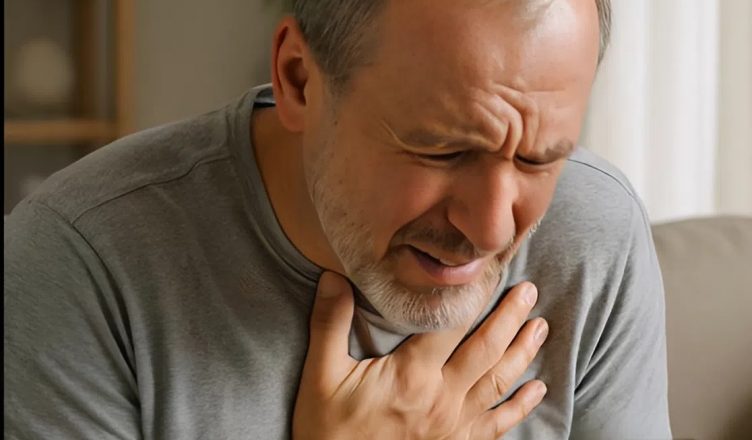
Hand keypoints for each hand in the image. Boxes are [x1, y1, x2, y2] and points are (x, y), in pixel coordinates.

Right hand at [293, 271, 548, 439]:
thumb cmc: (329, 432)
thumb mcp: (321, 376)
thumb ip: (329, 325)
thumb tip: (332, 277)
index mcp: (412, 376)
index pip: (451, 324)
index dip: (472, 294)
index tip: (488, 269)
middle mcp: (442, 398)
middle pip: (486, 349)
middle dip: (510, 317)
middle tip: (529, 291)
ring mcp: (454, 426)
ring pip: (498, 382)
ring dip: (522, 352)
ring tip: (540, 327)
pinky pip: (498, 424)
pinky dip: (520, 406)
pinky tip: (538, 389)